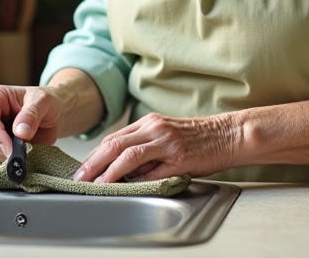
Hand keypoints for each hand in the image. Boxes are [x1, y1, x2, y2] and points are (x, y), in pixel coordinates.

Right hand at [0, 84, 67, 164]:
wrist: (51, 115)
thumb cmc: (45, 103)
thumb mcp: (44, 102)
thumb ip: (32, 115)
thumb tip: (20, 132)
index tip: (11, 150)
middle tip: (18, 156)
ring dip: (0, 157)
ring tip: (22, 153)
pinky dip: (2, 162)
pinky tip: (17, 156)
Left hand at [73, 112, 238, 182]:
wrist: (229, 134)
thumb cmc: (199, 138)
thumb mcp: (167, 137)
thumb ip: (145, 149)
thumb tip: (121, 170)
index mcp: (149, 122)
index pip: (113, 138)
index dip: (95, 154)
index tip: (83, 168)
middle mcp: (154, 128)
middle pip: (114, 143)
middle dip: (93, 162)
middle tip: (79, 177)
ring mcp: (167, 141)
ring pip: (128, 153)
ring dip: (108, 170)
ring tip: (96, 183)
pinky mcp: (180, 156)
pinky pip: (153, 169)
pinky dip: (136, 179)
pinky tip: (125, 186)